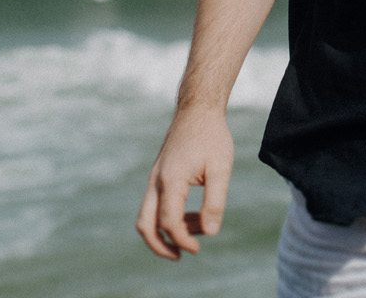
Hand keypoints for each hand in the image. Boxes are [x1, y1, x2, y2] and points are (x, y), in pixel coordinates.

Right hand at [137, 106, 234, 259]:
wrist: (197, 110)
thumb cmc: (211, 136)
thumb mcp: (220, 168)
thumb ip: (215, 201)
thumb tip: (210, 231)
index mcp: (171, 180)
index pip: (169, 222)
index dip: (182, 240)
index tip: (198, 248)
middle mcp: (156, 181)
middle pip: (145, 225)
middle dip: (159, 246)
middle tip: (180, 255)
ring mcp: (154, 179)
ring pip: (147, 216)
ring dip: (165, 232)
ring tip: (195, 233)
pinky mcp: (158, 177)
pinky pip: (155, 205)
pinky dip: (168, 218)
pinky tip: (192, 216)